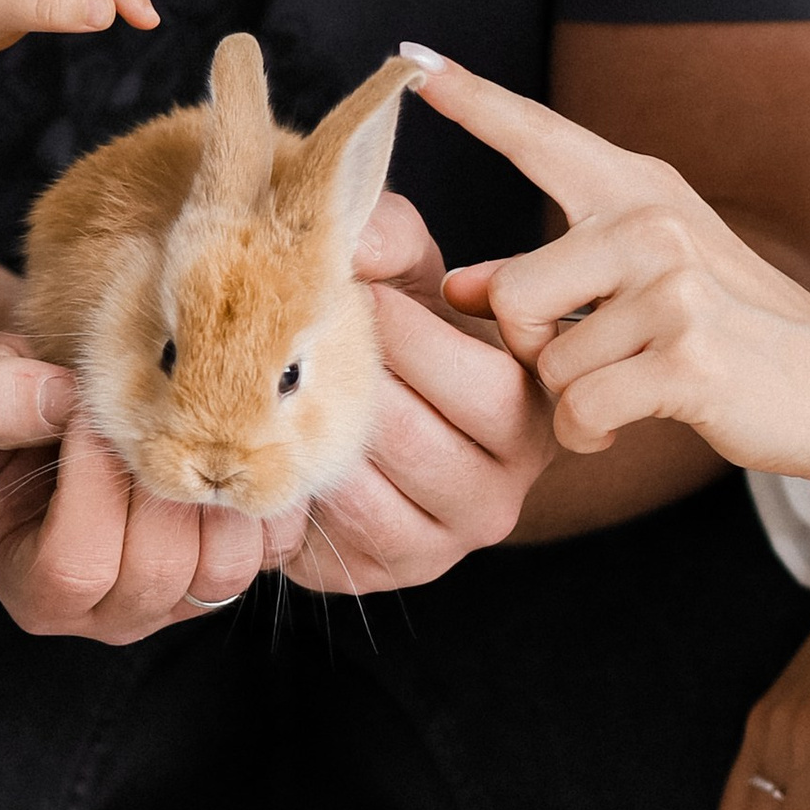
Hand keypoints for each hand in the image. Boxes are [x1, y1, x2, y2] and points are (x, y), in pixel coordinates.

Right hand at [0, 332, 307, 639]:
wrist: (70, 410)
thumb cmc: (16, 407)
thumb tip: (56, 401)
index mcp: (35, 588)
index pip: (72, 566)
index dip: (88, 484)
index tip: (87, 410)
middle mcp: (110, 612)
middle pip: (154, 570)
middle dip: (158, 479)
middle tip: (150, 406)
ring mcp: (178, 600)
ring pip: (221, 567)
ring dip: (214, 486)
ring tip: (189, 421)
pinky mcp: (232, 570)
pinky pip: (273, 548)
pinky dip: (266, 492)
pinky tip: (239, 438)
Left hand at [283, 187, 555, 594]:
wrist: (360, 414)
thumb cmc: (400, 332)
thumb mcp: (408, 271)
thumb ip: (391, 236)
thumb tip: (357, 244)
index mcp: (533, 413)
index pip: (483, 384)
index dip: (409, 335)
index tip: (357, 293)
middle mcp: (506, 490)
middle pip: (416, 441)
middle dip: (347, 386)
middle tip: (299, 344)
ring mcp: (447, 542)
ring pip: (369, 496)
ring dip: (314, 443)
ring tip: (280, 393)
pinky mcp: (387, 574)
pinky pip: (333, 538)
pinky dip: (297, 492)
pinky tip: (276, 449)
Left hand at [415, 52, 809, 671]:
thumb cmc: (722, 335)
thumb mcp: (632, 291)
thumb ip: (547, 282)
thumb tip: (461, 288)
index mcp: (636, 190)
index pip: (538, 135)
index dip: (472, 100)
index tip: (412, 61)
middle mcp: (652, 220)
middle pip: (513, 294)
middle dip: (528, 351)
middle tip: (582, 360)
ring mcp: (674, 283)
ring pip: (547, 363)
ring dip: (570, 399)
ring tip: (624, 390)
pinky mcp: (687, 352)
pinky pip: (581, 408)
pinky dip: (591, 433)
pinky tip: (627, 422)